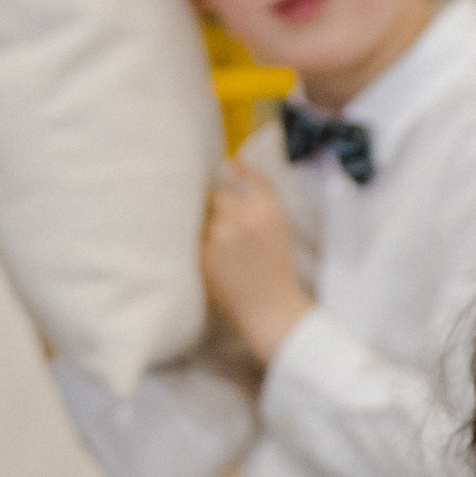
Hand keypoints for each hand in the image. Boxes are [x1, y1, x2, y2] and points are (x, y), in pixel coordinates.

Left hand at [200, 161, 309, 366]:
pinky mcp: (205, 253)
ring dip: (209, 226)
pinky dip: (203, 246)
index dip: (238, 173)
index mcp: (269, 211)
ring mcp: (223, 235)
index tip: (230, 170)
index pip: (249, 179)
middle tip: (224, 224)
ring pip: (205, 216)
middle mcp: (246, 218)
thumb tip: (233, 167)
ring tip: (224, 249)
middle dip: (217, 205)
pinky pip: (196, 237)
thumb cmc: (276, 270)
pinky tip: (218, 261)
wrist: (270, 310)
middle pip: (218, 193)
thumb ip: (261, 199)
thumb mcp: (279, 228)